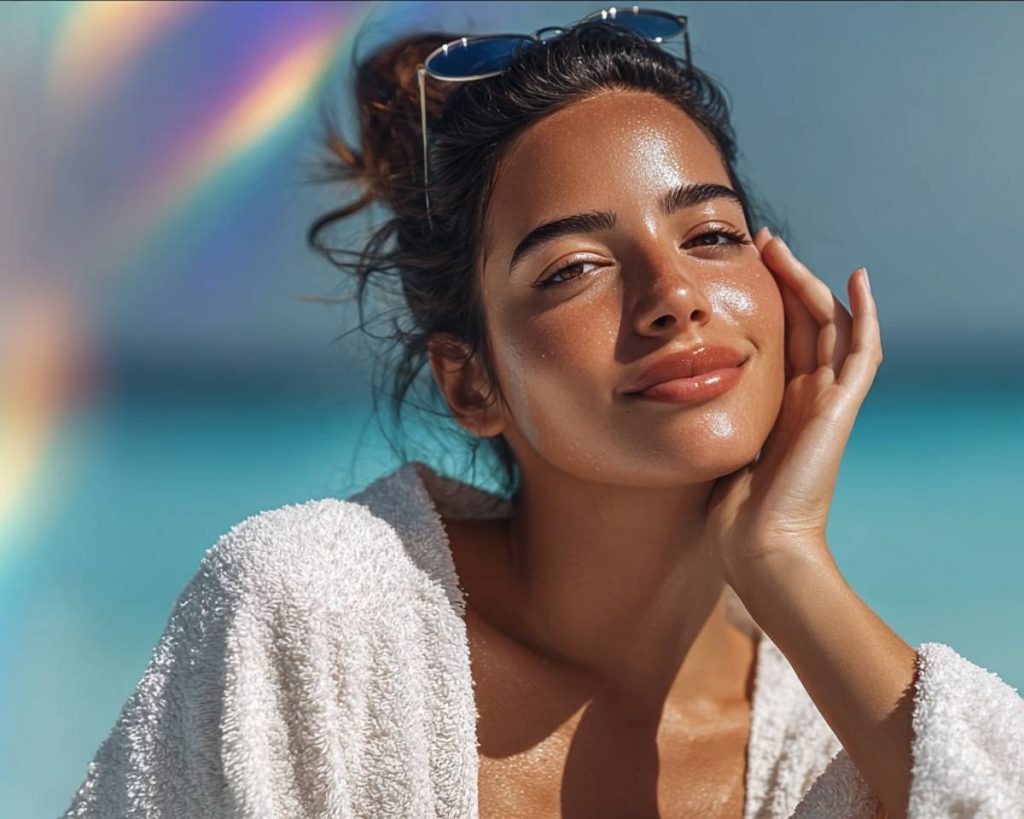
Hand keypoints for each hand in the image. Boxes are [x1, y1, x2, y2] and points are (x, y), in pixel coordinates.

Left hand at [704, 227, 882, 588]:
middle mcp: (807, 398)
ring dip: (808, 284)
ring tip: (782, 249)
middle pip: (804, 322)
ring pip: (829, 327)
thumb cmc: (730, 511)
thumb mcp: (716, 446)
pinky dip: (865, 316)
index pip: (780, 337)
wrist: (756, 546)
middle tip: (759, 242)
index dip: (765, 299)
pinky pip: (862, 354)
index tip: (740, 264)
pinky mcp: (840, 410)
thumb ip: (711, 417)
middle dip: (782, 279)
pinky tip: (858, 281)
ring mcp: (828, 402)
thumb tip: (672, 395)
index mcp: (779, 405)